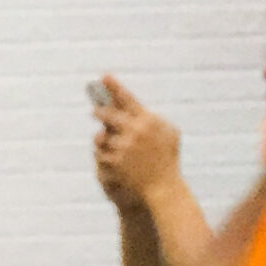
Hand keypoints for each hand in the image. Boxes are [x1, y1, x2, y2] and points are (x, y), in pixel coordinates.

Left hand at [92, 76, 182, 209]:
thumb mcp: (169, 133)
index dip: (114, 87)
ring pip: (103, 136)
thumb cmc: (168, 160)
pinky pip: (102, 153)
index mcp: (148, 120)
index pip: (127, 99)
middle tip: (95, 110)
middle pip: (109, 115)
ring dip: (103, 137)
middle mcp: (134, 131)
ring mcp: (123, 146)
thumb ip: (154, 119)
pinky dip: (105, 153)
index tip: (104, 77)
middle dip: (101, 111)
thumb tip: (139, 109)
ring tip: (107, 139)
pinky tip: (110, 157)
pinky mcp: (115, 161)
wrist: (163, 187)